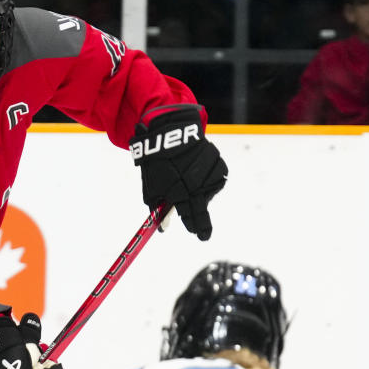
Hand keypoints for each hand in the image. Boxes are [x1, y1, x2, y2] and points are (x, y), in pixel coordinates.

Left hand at [130, 104, 226, 240]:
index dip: (196, 226)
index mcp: (179, 191)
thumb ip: (158, 209)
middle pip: (202, 208)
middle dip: (201, 221)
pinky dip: (208, 179)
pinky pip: (215, 178)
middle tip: (203, 233)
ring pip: (208, 193)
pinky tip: (198, 173)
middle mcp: (197, 183)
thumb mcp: (151, 188)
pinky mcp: (217, 163)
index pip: (191, 215)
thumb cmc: (157, 163)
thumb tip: (163, 229)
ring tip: (188, 183)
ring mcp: (209, 173)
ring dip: (200, 193)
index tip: (200, 236)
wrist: (170, 133)